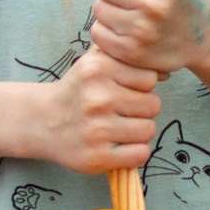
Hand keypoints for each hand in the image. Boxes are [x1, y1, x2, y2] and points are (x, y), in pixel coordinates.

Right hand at [44, 46, 162, 173]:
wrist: (44, 121)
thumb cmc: (78, 89)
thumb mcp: (94, 59)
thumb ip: (124, 52)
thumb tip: (165, 70)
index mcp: (98, 69)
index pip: (150, 78)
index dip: (142, 85)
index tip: (126, 90)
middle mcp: (98, 99)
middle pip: (153, 105)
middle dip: (142, 109)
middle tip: (123, 111)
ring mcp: (97, 130)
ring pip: (149, 130)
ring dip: (140, 131)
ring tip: (121, 127)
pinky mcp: (97, 157)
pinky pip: (141, 154)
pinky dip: (135, 152)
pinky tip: (120, 145)